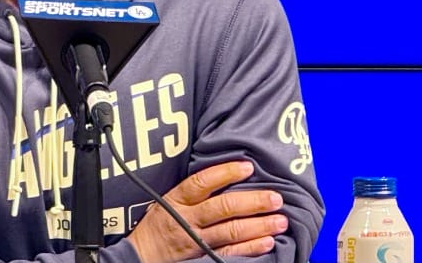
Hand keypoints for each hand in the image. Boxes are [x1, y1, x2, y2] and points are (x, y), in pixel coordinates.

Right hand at [127, 161, 287, 262]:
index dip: (226, 173)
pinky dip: (250, 247)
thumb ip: (190, 192)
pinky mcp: (202, 258)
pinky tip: (267, 241)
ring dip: (259, 225)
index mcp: (177, 200)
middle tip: (275, 198)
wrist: (141, 256)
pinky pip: (230, 253)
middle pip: (222, 207)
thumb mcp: (165, 201)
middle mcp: (187, 219)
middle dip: (252, 202)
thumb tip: (224, 175)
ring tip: (280, 220)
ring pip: (231, 231)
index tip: (248, 167)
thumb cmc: (156, 226)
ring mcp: (196, 241)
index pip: (202, 182)